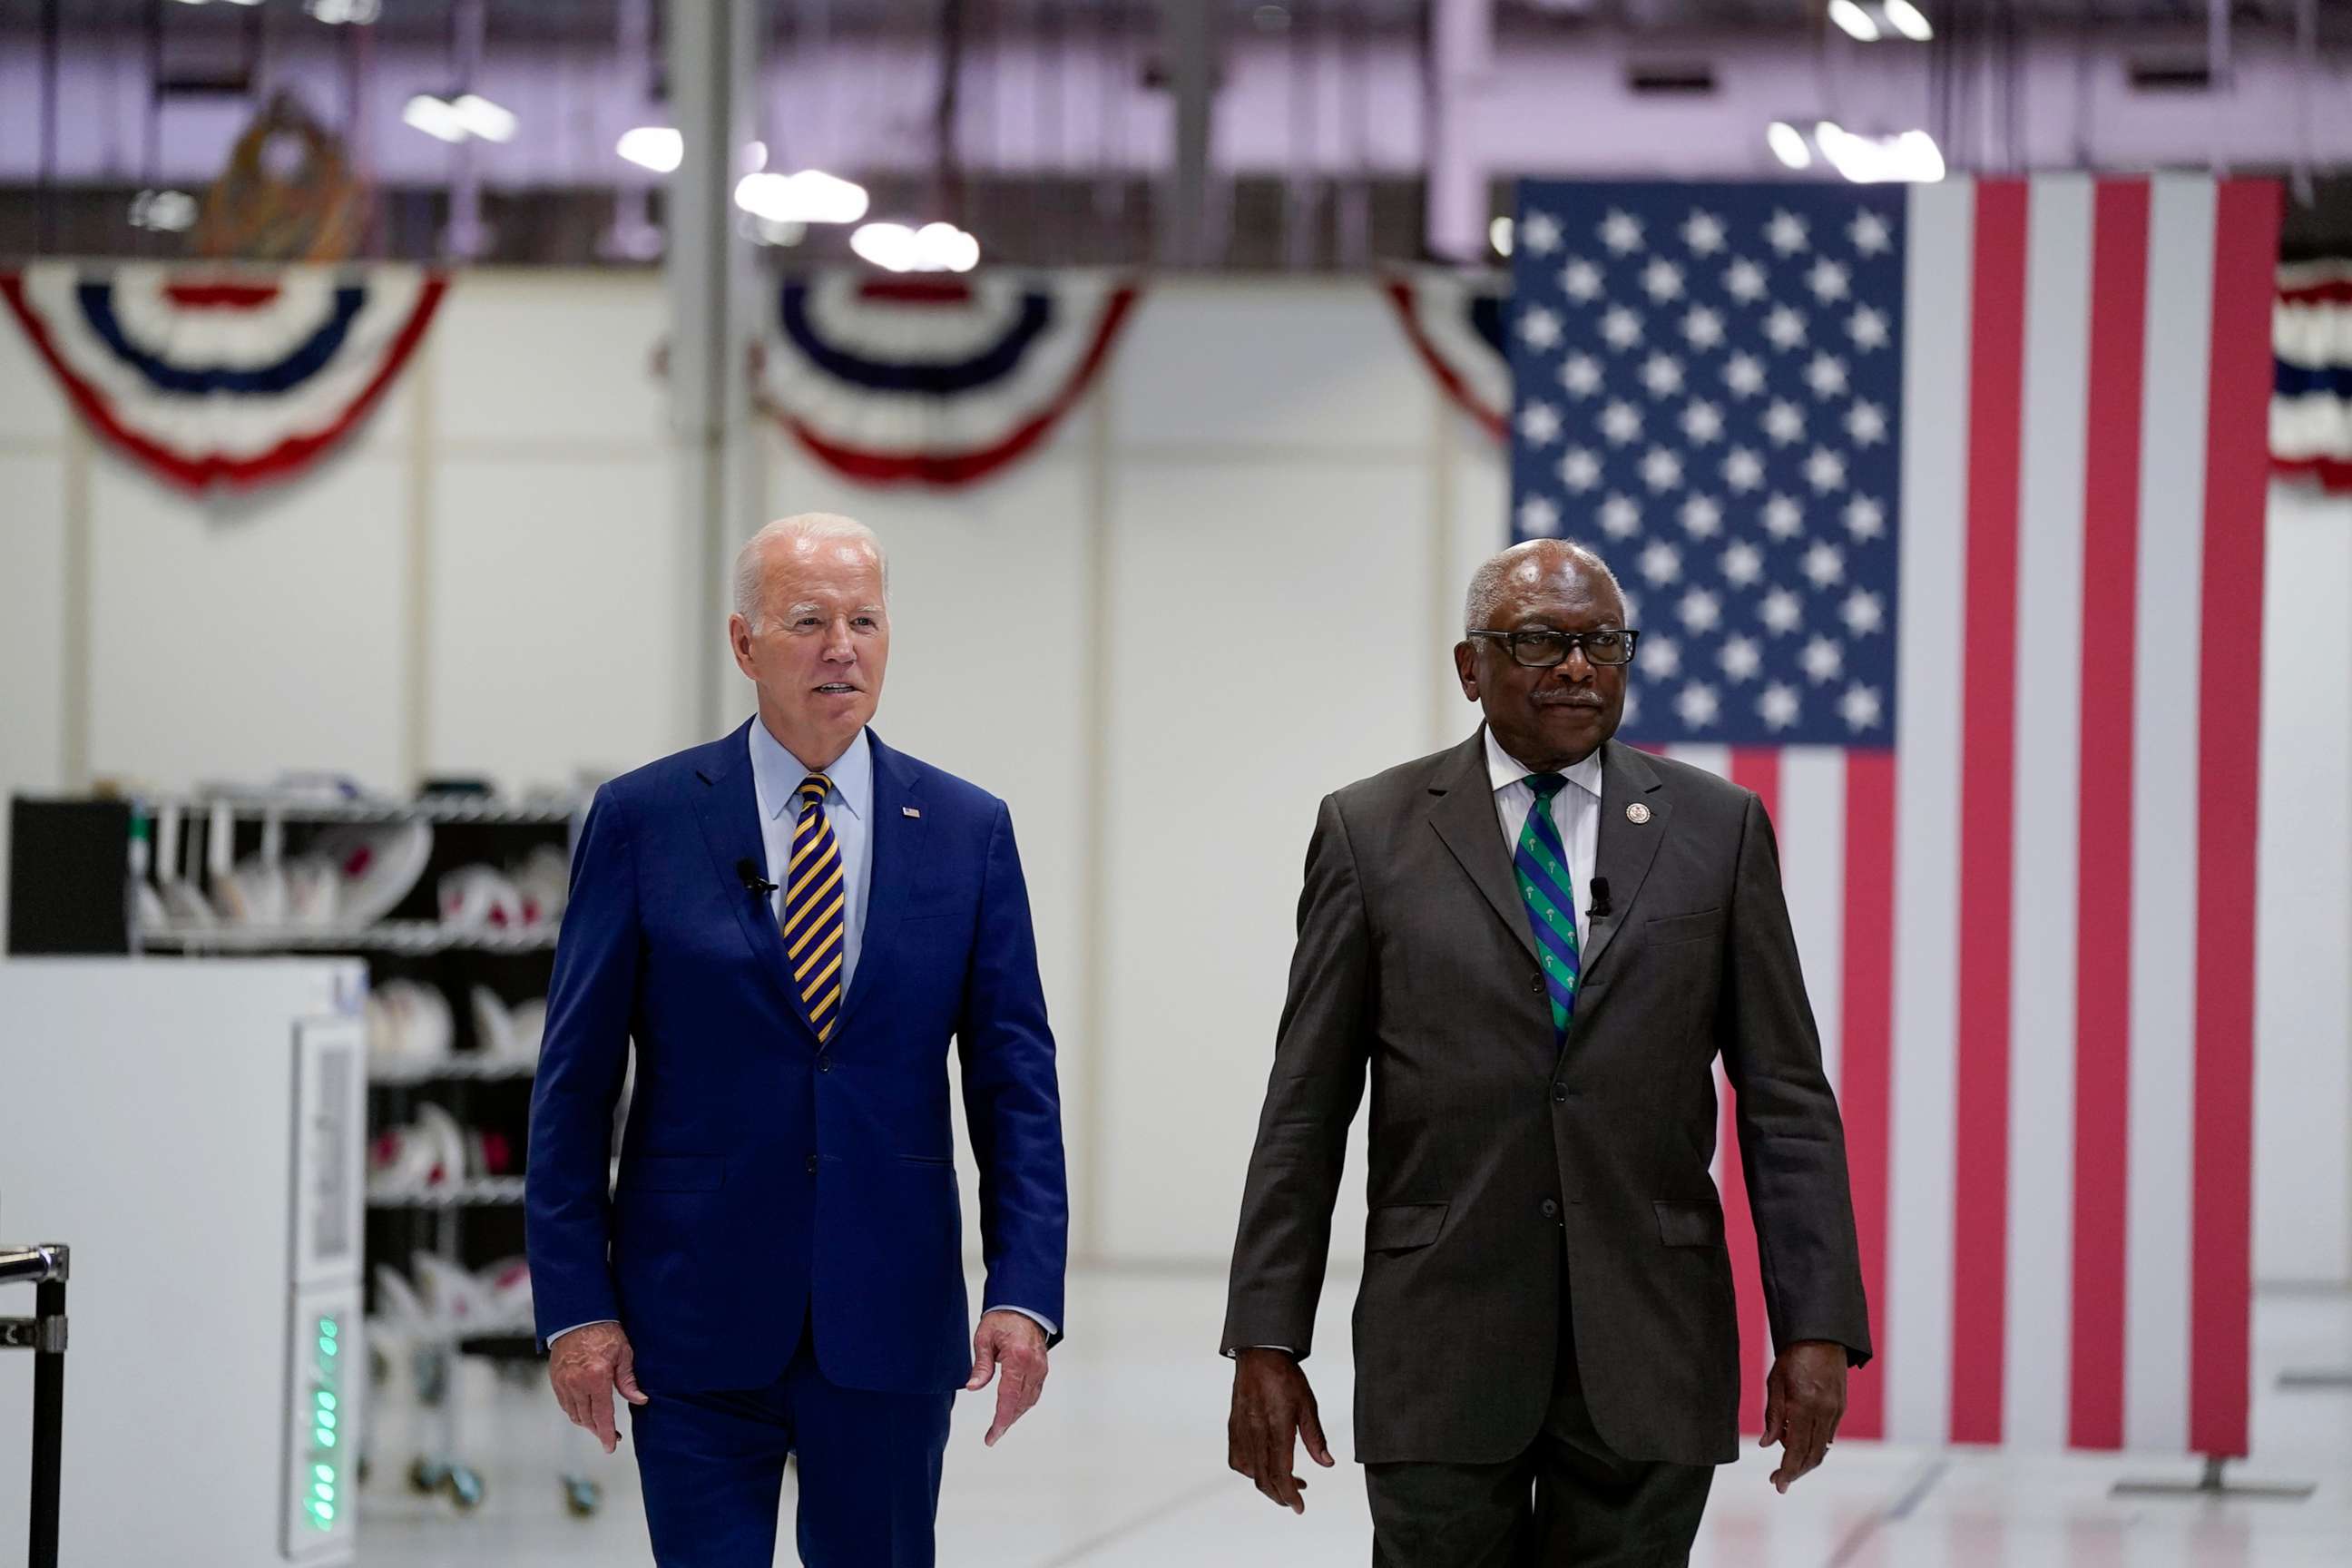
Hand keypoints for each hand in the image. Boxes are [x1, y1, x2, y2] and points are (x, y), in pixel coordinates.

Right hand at [548, 1321, 647, 1453]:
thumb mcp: (624, 1353)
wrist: (578, 1316)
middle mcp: (577, 1383)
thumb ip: (629, 1381)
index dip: (607, 1434)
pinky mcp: (555, 1380)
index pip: (603, 1415)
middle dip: (599, 1431)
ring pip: (575, 1414)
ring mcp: (564, 1383)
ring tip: (600, 1424)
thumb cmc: (605, 1332)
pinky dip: (575, 1412)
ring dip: (587, 1423)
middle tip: (611, 1436)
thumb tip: (640, 1400)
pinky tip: (585, 1412)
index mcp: (597, 1377)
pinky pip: (565, 1404)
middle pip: (587, 1418)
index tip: (610, 1447)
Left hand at [965, 1310, 1050, 1446]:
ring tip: (1000, 1426)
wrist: (1024, 1304)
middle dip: (1006, 1422)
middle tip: (992, 1436)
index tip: (992, 1436)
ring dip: (1015, 1415)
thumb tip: (973, 1387)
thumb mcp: (984, 1338)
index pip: (1009, 1397)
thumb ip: (981, 1365)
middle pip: (1020, 1404)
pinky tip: (1013, 1409)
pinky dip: (1023, 1404)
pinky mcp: (1042, 1367)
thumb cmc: (1004, 1317)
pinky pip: (1034, 1392)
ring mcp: (1040, 1367)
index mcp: (1018, 1358)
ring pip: (1029, 1401)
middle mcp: (1033, 1365)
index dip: (1000, 1420)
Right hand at [1227, 1348, 1334, 1513]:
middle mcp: (1256, 1431)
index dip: (1290, 1494)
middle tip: (1295, 1500)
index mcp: (1277, 1426)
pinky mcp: (1234, 1426)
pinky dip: (1249, 1470)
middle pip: (1263, 1478)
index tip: (1299, 1507)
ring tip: (1283, 1483)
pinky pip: (1237, 1458)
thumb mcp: (1308, 1405)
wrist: (1260, 1354)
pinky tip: (1261, 1467)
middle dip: (1280, 1496)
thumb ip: (1315, 1438)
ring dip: (1265, 1484)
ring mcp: (1242, 1429)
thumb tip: (1326, 1463)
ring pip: (1249, 1471)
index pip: (1281, 1472)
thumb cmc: (1285, 1376)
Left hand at [1760, 1340, 1845, 1492]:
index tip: (1777, 1485)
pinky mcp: (1841, 1408)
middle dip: (1796, 1472)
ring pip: (1822, 1448)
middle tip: (1779, 1480)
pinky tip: (1801, 1444)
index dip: (1787, 1471)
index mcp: (1803, 1406)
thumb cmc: (1792, 1356)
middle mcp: (1823, 1412)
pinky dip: (1815, 1445)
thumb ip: (1772, 1417)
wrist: (1820, 1336)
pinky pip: (1828, 1435)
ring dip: (1806, 1461)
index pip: (1796, 1449)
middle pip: (1812, 1455)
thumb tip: (1768, 1445)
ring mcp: (1835, 1411)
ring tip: (1787, 1465)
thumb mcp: (1774, 1383)